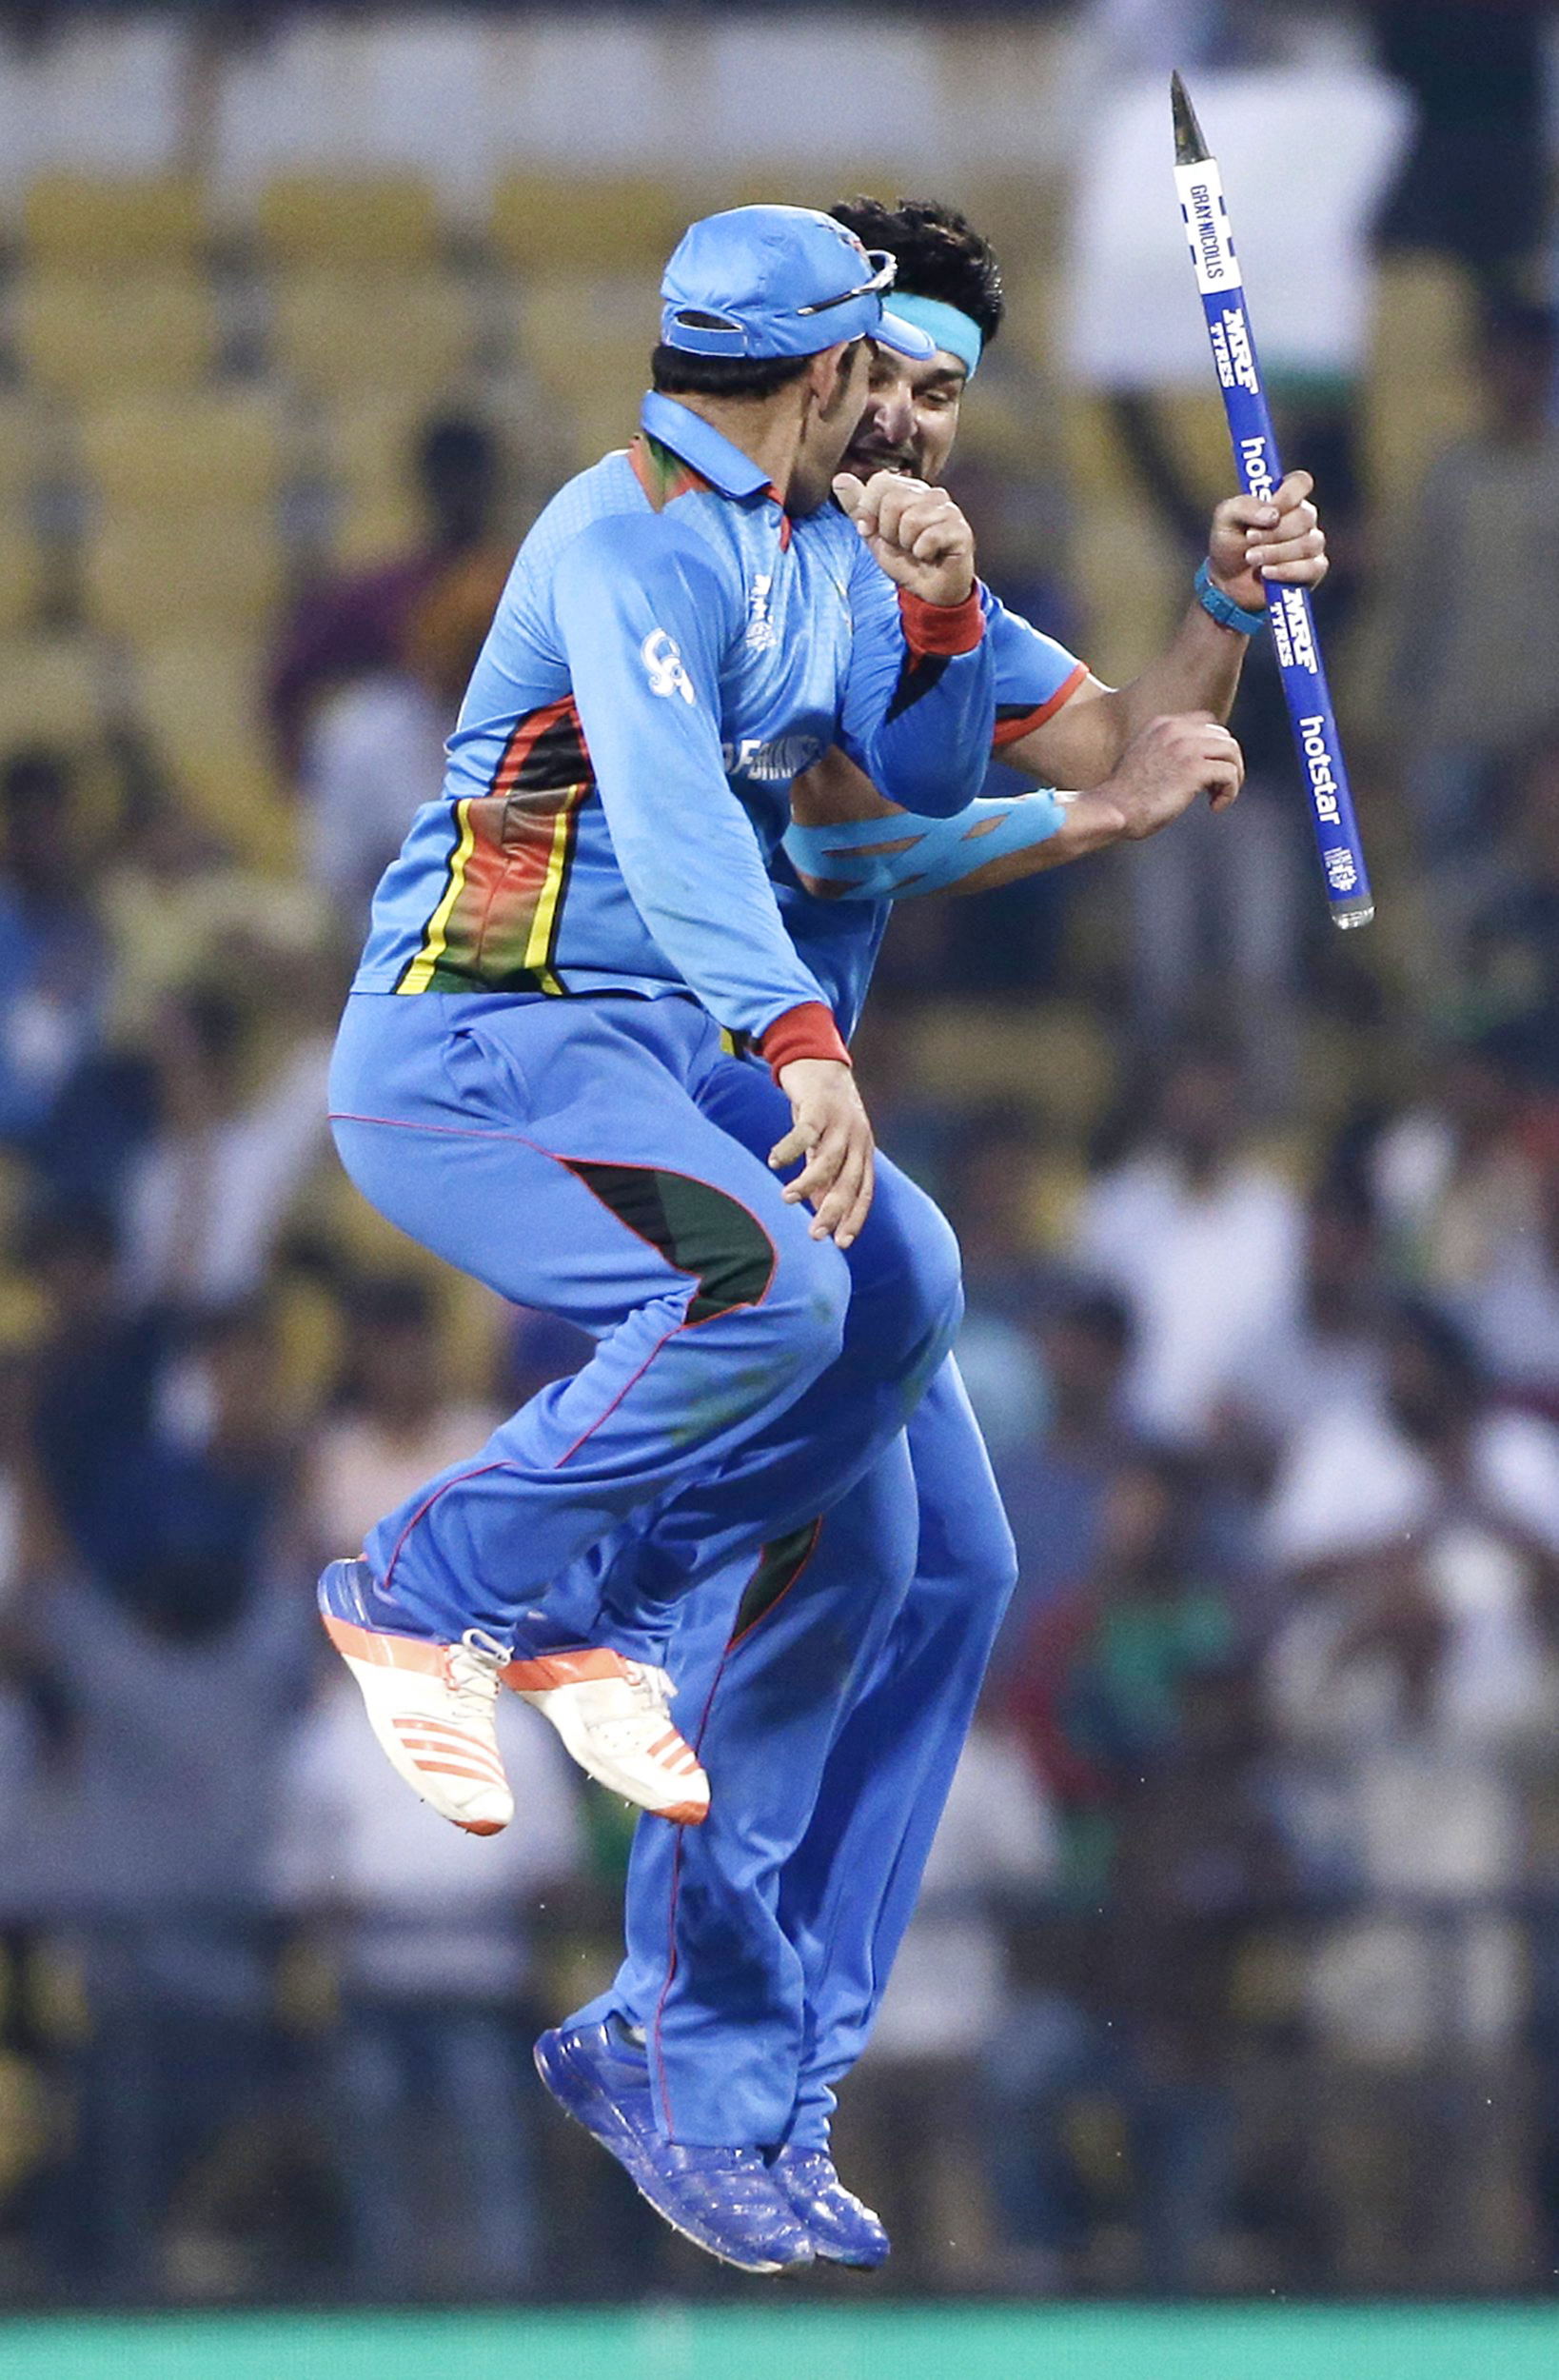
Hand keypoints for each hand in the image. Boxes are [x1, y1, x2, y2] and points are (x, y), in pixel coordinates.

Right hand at [769, 1058, 874, 1247]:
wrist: (819, 1060)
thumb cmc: (822, 1110)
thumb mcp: (827, 1144)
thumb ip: (826, 1174)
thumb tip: (817, 1208)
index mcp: (862, 1152)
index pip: (864, 1192)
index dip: (854, 1219)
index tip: (841, 1244)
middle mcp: (857, 1139)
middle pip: (849, 1182)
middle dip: (833, 1211)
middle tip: (814, 1234)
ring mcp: (840, 1122)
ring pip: (828, 1160)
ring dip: (808, 1183)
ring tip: (787, 1199)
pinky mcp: (819, 1106)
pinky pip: (805, 1132)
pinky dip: (790, 1148)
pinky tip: (775, 1162)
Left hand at [832, 471, 974, 606]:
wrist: (928, 591)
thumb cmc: (905, 561)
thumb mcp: (874, 535)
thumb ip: (858, 508)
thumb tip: (839, 479)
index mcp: (910, 489)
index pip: (880, 482)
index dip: (870, 511)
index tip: (877, 532)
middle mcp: (932, 493)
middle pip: (893, 501)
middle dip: (889, 532)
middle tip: (902, 545)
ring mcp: (949, 509)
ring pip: (911, 520)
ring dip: (907, 545)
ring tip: (917, 550)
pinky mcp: (961, 530)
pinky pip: (928, 537)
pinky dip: (923, 553)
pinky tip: (930, 556)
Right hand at [1106, 711, 1243, 839]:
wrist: (1112, 809)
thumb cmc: (1124, 797)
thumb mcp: (1141, 759)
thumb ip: (1164, 751)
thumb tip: (1191, 763)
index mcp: (1162, 725)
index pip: (1206, 723)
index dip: (1213, 749)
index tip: (1207, 772)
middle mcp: (1175, 730)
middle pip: (1223, 737)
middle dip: (1225, 763)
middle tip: (1214, 788)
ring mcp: (1186, 747)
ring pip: (1232, 751)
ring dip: (1232, 777)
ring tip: (1217, 797)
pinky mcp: (1194, 770)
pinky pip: (1230, 774)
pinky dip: (1229, 793)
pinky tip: (1214, 807)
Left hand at [1205, 467, 1325, 613]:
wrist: (1226, 583)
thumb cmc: (1229, 543)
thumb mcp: (1225, 518)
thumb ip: (1244, 506)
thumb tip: (1273, 515)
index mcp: (1284, 498)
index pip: (1301, 483)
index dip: (1289, 495)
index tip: (1270, 511)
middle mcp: (1302, 519)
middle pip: (1305, 517)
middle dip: (1274, 531)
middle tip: (1249, 539)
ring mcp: (1311, 544)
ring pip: (1308, 543)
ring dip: (1276, 552)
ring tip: (1251, 558)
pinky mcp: (1313, 571)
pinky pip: (1312, 568)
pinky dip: (1287, 571)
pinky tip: (1266, 573)